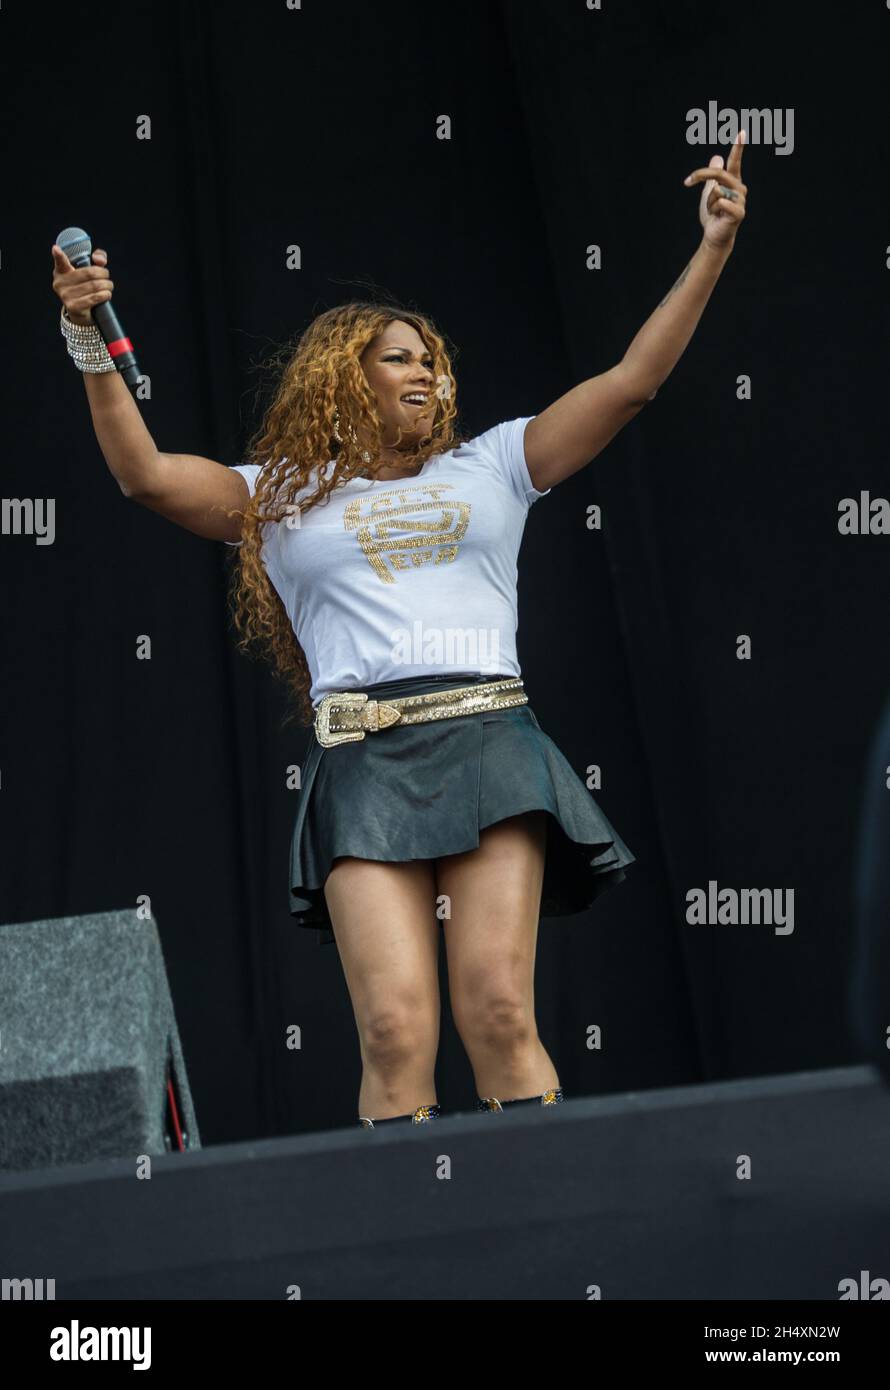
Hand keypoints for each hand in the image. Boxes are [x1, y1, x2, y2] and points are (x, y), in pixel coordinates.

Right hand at [51, 244, 113, 324]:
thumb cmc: (85, 287)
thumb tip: (99, 260)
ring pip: (94, 286)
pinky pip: (94, 298)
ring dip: (107, 285)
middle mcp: (60, 282)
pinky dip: (105, 295)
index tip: (56, 249)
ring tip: (108, 286)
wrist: (80, 312)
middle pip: (89, 273)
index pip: (60, 262)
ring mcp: (66, 295)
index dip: (59, 255)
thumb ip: (96, 260)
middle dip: (103, 274)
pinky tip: (107, 294)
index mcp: (61, 271)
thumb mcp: (89, 271)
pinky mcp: (73, 307)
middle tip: (107, 276)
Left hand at [683, 130, 746, 251]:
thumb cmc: (713, 214)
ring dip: (708, 203)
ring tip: (714, 212)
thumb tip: (716, 158)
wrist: (713, 235)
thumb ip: (712, 175)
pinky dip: (714, 209)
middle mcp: (739, 188)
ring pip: (716, 190)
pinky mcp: (739, 212)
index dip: (738, 147)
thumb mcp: (709, 191)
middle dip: (700, 176)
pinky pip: (721, 201)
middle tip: (688, 181)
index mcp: (733, 181)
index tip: (741, 131)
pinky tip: (717, 216)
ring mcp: (741, 200)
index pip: (735, 161)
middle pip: (718, 173)